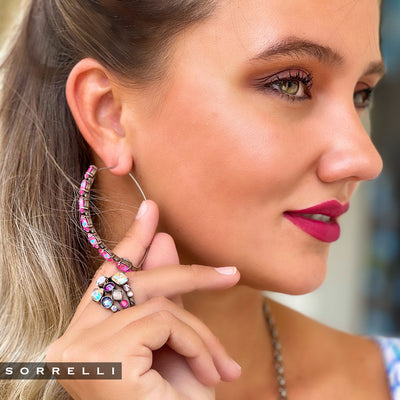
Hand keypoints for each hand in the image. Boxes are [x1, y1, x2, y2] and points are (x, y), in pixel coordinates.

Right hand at [45, 200, 240, 398]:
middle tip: (229, 275)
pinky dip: (197, 344)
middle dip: (183, 271)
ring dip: (201, 334)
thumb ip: (166, 297)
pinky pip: (166, 322)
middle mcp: (72, 338)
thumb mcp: (170, 347)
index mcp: (84, 335)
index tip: (151, 213)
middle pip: (133, 281)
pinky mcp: (106, 354)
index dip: (131, 241)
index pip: (108, 275)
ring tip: (222, 369)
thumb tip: (166, 244)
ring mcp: (83, 346)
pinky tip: (211, 375)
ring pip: (159, 303)